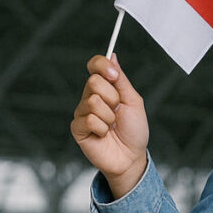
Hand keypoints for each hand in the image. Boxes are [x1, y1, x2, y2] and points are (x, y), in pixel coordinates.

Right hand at [70, 54, 148, 198]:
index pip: (95, 65)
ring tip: (112, 125)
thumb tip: (112, 56)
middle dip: (112, 97)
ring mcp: (82, 112)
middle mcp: (90, 97)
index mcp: (105, 88)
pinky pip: (89, 119)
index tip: (114, 75)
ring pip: (92, 102)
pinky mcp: (77, 128)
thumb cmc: (135, 130)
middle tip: (118, 110)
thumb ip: (121, 80)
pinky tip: (104, 135)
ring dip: (109, 116)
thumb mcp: (133, 101)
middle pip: (93, 82)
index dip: (102, 66)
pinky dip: (102, 128)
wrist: (132, 156)